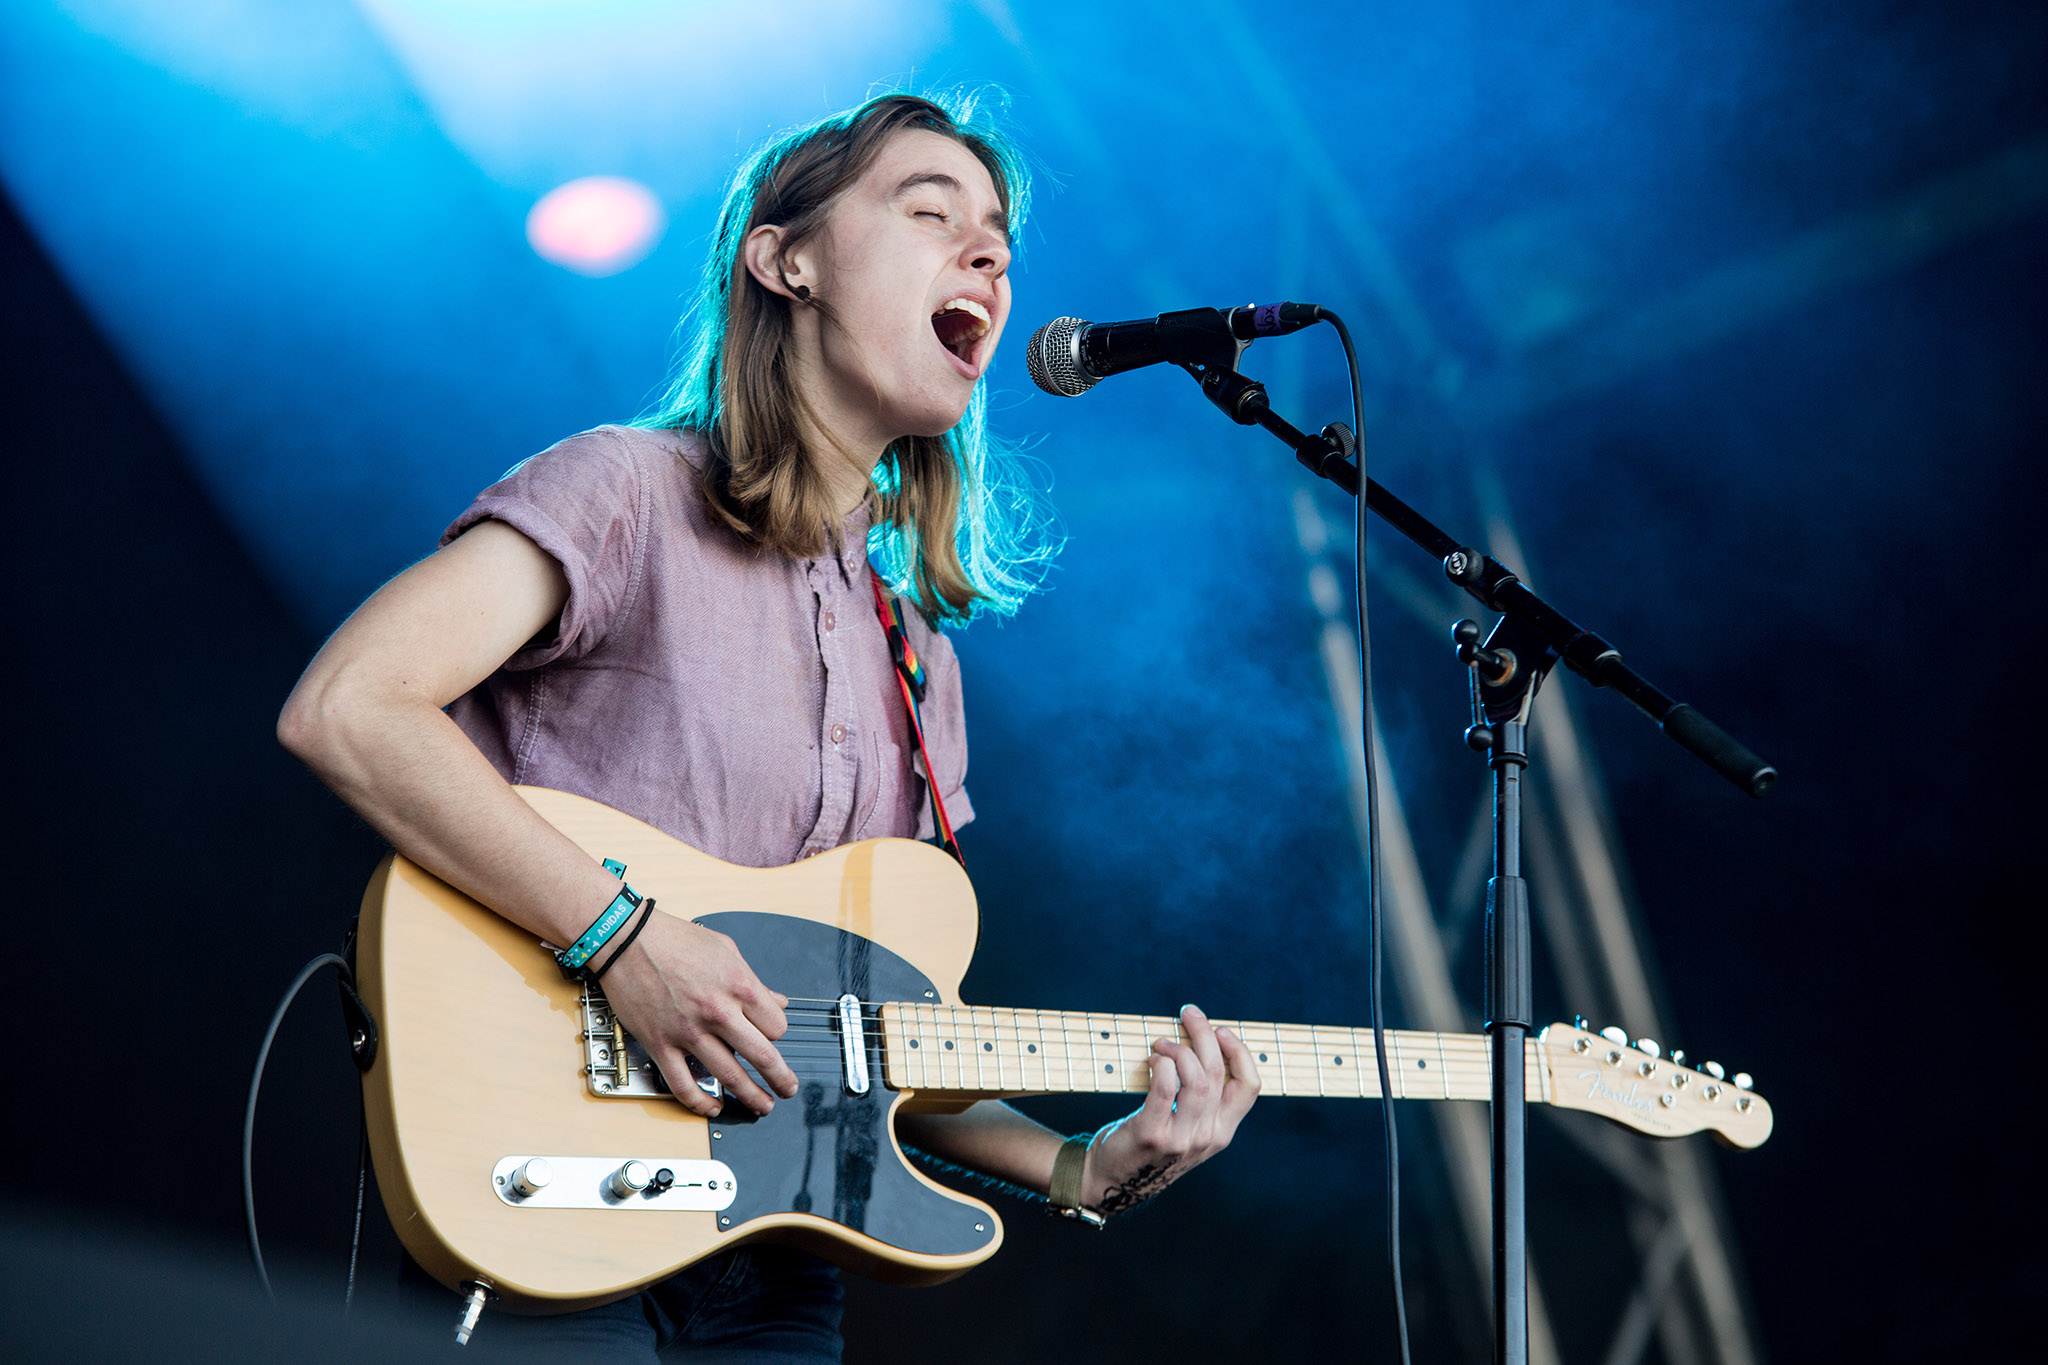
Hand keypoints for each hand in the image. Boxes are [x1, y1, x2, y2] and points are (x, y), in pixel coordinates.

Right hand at [598, 911, 798, 1116]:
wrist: (625, 939)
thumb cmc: (673, 939)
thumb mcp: (726, 949)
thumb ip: (754, 980)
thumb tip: (777, 1001)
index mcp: (739, 985)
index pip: (776, 1026)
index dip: (777, 1033)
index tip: (772, 1036)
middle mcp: (718, 1012)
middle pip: (762, 1057)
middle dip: (781, 1078)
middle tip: (787, 1088)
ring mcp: (689, 1032)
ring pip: (729, 1077)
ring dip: (751, 1097)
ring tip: (762, 1105)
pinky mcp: (661, 1045)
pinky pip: (684, 1085)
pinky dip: (701, 1103)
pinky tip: (713, 1107)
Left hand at [1080, 1004, 1259, 1214]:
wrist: (1112, 1179)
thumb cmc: (1152, 1141)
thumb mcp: (1189, 1129)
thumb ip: (1203, 1100)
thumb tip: (1205, 1042)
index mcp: (1222, 1132)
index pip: (1250, 1087)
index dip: (1240, 1052)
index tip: (1221, 1031)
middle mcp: (1208, 1137)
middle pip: (1218, 1073)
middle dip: (1204, 1034)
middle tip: (1189, 1014)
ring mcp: (1181, 1139)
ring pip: (1196, 1079)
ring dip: (1179, 1049)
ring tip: (1162, 1044)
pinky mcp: (1153, 1134)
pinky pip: (1165, 1087)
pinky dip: (1162, 1064)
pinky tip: (1153, 1059)